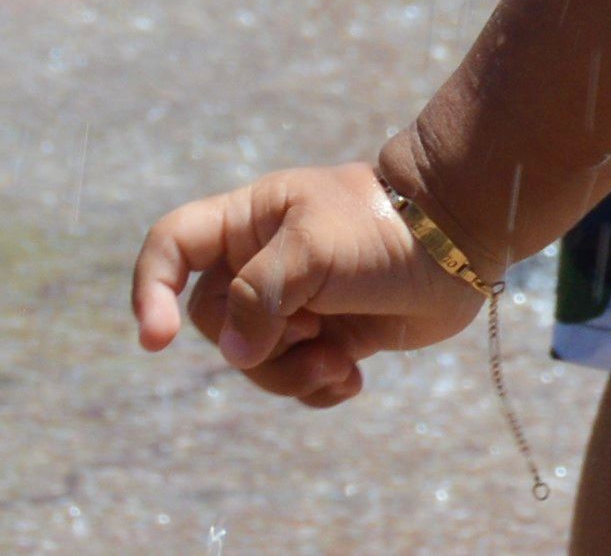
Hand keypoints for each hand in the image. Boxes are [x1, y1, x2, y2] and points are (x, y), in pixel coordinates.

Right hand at [129, 160, 483, 408]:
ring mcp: (297, 302)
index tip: (159, 340)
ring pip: (254, 360)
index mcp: (248, 222)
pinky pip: (297, 380)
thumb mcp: (312, 248)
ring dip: (290, 375)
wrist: (460, 240)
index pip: (171, 247)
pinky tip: (352, 377)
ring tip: (338, 363)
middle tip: (311, 336)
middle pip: (214, 324)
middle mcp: (263, 262)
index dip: (150, 290)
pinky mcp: (331, 335)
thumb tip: (235, 350)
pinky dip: (318, 389)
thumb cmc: (384, 228)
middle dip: (255, 347)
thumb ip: (259, 295)